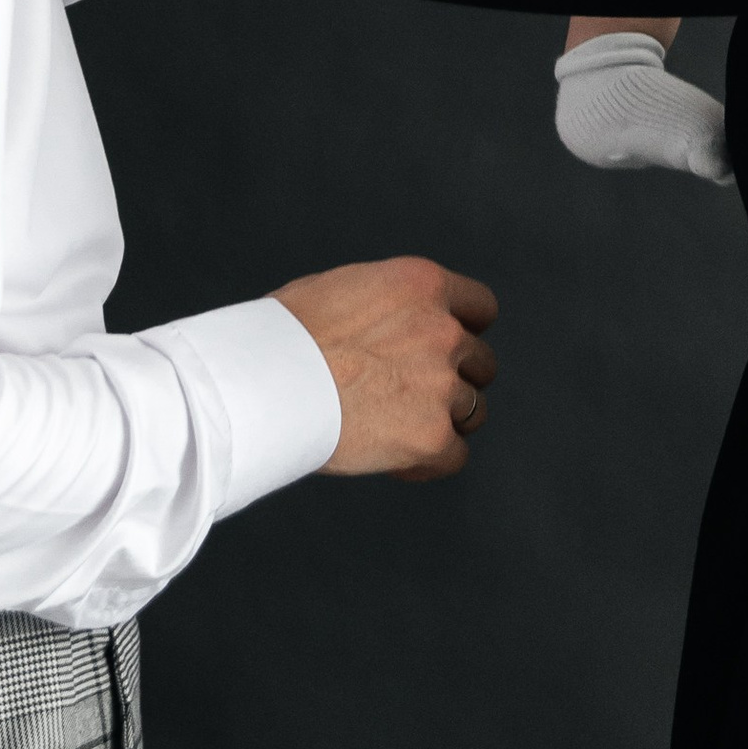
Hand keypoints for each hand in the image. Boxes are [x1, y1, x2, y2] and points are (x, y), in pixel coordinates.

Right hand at [274, 257, 500, 477]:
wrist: (265, 380)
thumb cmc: (284, 335)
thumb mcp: (343, 289)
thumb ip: (388, 306)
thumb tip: (391, 323)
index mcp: (423, 286)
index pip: (481, 308)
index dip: (466, 330)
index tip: (447, 348)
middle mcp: (444, 331)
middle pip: (482, 362)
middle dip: (455, 378)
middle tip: (412, 394)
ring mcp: (442, 385)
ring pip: (473, 410)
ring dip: (445, 420)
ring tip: (399, 427)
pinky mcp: (432, 436)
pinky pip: (454, 457)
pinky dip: (429, 462)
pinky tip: (396, 460)